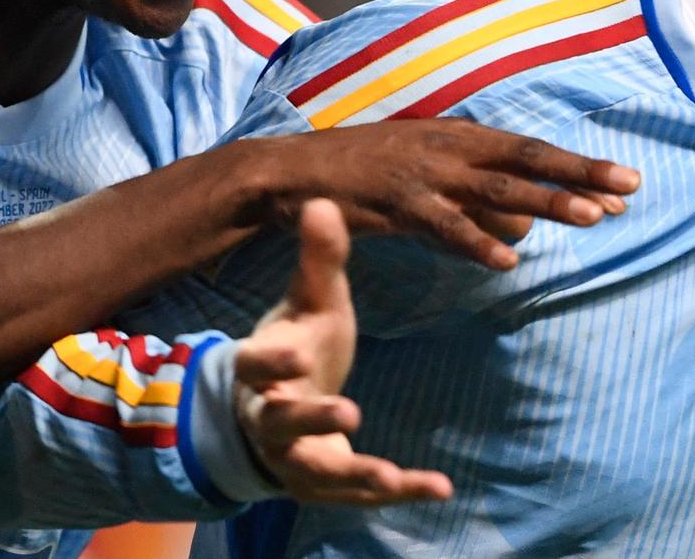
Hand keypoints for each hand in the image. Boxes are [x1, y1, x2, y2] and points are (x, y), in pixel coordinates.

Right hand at [233, 199, 454, 506]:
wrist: (276, 407)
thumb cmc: (299, 344)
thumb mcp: (311, 302)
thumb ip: (319, 259)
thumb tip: (322, 200)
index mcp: (260, 369)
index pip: (255, 365)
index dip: (272, 364)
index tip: (300, 355)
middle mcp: (269, 418)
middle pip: (281, 423)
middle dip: (309, 420)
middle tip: (348, 412)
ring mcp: (293, 457)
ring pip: (316, 470)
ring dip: (352, 473)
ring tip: (388, 475)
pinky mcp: (323, 485)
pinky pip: (358, 493)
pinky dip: (398, 491)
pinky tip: (440, 488)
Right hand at [252, 120, 641, 270]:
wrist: (295, 174)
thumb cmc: (365, 174)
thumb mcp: (430, 175)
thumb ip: (479, 197)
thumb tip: (529, 221)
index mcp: (460, 136)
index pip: (532, 150)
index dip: (578, 167)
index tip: (625, 184)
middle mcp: (450, 148)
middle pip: (528, 160)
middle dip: (582, 174)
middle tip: (631, 187)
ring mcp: (425, 174)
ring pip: (498, 188)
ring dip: (547, 202)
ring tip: (591, 218)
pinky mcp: (397, 203)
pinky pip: (445, 226)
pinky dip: (476, 241)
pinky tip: (508, 259)